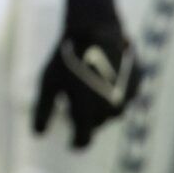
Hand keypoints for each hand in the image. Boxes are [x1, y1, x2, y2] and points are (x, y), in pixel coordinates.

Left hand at [33, 25, 138, 147]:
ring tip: (88, 86)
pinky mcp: (136, 86)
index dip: (76, 143)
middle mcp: (110, 111)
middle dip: (86, 117)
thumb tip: (37, 134)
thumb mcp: (47, 83)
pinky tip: (103, 77)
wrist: (93, 29)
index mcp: (87, 114)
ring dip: (101, 106)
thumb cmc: (66, 58)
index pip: (83, 140)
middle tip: (74, 101)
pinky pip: (123, 97)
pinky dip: (114, 92)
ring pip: (112, 112)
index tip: (72, 143)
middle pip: (97, 123)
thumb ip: (42, 111)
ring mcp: (126, 99)